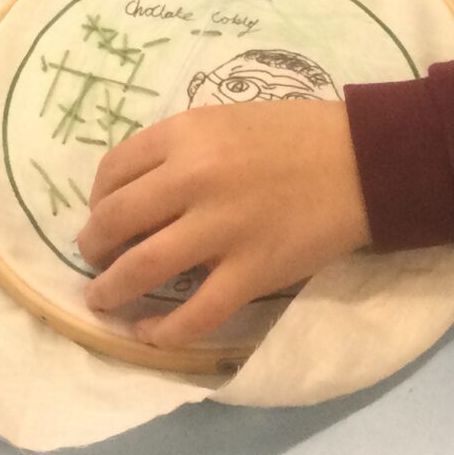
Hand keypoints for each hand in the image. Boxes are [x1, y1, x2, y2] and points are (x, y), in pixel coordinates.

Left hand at [77, 99, 370, 346]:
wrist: (361, 160)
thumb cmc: (293, 134)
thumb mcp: (224, 120)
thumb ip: (178, 148)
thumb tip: (132, 191)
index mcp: (186, 132)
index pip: (113, 171)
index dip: (96, 199)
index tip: (100, 214)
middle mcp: (194, 177)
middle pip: (116, 220)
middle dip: (93, 246)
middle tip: (93, 258)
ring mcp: (222, 228)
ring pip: (143, 268)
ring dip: (111, 289)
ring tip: (102, 300)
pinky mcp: (252, 272)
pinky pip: (196, 313)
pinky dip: (163, 331)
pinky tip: (149, 335)